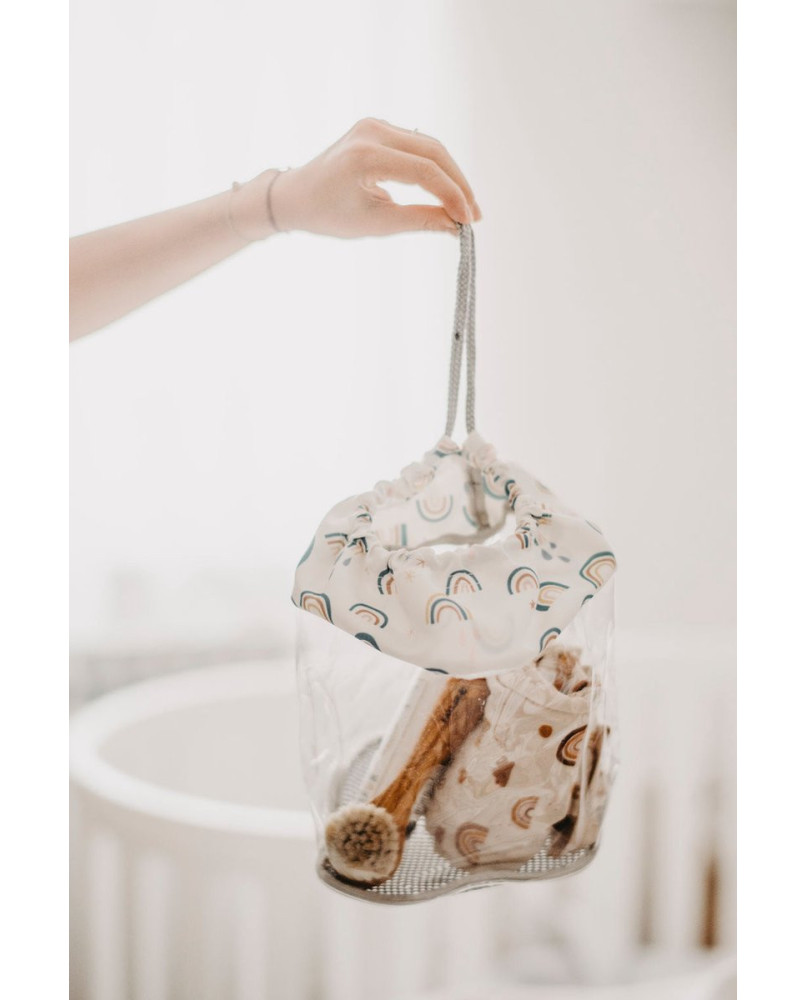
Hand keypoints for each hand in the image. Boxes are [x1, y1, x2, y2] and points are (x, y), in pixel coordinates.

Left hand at [270, 118, 481, 237]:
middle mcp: (372, 130)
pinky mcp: (378, 128)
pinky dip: (435, 167)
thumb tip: (455, 226)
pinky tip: (447, 190)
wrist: (296, 196)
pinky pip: (417, 145)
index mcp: (366, 155)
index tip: (468, 221)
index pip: (425, 171)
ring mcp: (375, 125)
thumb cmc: (328, 214)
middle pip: (433, 152)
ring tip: (465, 206)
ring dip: (451, 175)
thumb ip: (418, 220)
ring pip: (429, 146)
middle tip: (474, 214)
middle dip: (458, 184)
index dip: (452, 196)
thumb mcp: (375, 224)